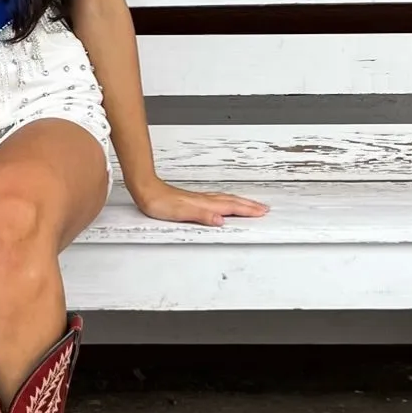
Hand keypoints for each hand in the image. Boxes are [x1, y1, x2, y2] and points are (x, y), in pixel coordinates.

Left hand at [130, 177, 268, 226]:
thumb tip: (221, 220)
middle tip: (264, 208)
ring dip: (241, 202)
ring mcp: (200, 198)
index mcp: (205, 204)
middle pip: (232, 201)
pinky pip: (217, 199)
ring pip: (226, 199)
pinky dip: (227, 201)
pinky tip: (224, 203)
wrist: (147, 191)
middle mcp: (205, 200)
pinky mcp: (193, 199)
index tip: (262, 213)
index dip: (247, 211)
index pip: (231, 208)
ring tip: (251, 204)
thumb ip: (203, 216)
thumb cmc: (161, 203)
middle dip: (249, 205)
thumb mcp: (182, 213)